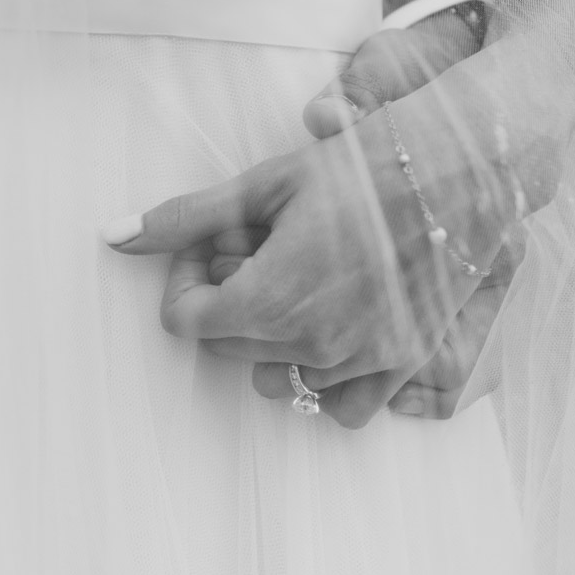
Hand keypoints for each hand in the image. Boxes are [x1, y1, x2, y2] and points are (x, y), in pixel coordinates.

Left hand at [107, 27, 514, 428]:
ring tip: (300, 279)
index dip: (185, 280)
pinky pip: (341, 406)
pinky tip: (332, 326)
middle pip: (228, 346)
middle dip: (228, 299)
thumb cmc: (361, 169)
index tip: (211, 246)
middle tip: (259, 247)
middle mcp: (312, 341)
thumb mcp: (263, 185)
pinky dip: (326, 377)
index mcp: (269, 297)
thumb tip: (112, 236)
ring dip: (274, 338)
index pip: (185, 323)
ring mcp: (360, 360)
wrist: (462, 174)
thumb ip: (185, 219)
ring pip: (279, 376)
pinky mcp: (401, 365)